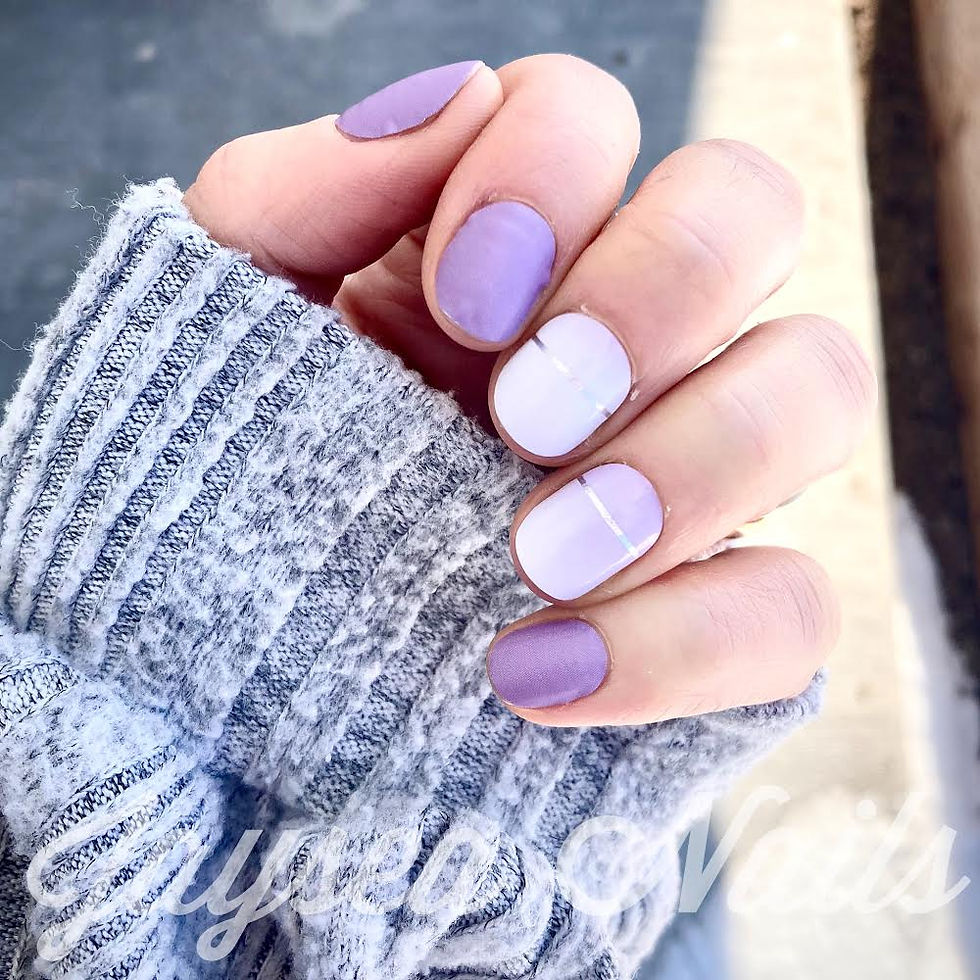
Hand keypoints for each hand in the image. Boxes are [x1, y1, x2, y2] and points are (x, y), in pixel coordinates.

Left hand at [184, 54, 874, 727]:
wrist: (235, 660)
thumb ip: (301, 189)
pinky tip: (541, 676)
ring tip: (537, 558)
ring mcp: (690, 467)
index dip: (552, 178)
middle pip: (756, 211)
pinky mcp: (714, 610)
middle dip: (659, 292)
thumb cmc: (224, 473)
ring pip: (817, 387)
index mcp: (506, 244)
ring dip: (697, 463)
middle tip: (529, 415)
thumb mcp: (227, 319)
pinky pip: (794, 607)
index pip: (591, 118)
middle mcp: (625, 333)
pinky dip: (688, 640)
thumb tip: (455, 98)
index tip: (465, 303)